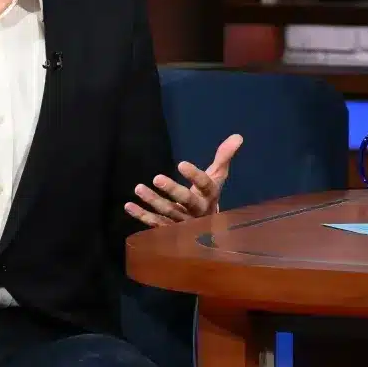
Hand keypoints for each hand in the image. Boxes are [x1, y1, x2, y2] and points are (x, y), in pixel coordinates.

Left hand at [126, 133, 244, 227]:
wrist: (206, 226)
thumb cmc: (208, 195)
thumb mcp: (217, 176)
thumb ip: (224, 157)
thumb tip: (238, 136)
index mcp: (210, 196)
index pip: (205, 185)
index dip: (194, 175)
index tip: (181, 164)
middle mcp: (198, 211)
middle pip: (186, 201)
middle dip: (173, 190)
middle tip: (157, 177)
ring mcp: (183, 223)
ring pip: (168, 213)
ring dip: (153, 201)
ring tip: (139, 188)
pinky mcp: (169, 230)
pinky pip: (155, 223)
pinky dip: (142, 215)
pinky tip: (129, 205)